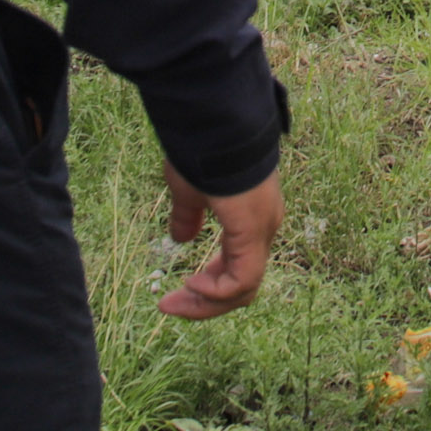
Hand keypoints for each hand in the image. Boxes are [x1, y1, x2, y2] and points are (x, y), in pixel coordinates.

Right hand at [156, 163, 279, 319]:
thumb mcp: (189, 190)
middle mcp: (263, 227)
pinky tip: (192, 285)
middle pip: (241, 284)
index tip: (174, 292)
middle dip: (204, 301)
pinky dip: (217, 291)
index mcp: (250, 219)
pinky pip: (241, 279)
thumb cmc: (202, 150)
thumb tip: (181, 239)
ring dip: (207, 302)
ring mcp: (261, 230)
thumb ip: (188, 216)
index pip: (236, 267)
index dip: (207, 286)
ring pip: (243, 287)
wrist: (214, 123)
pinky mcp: (253, 231)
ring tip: (173, 303)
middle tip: (168, 306)